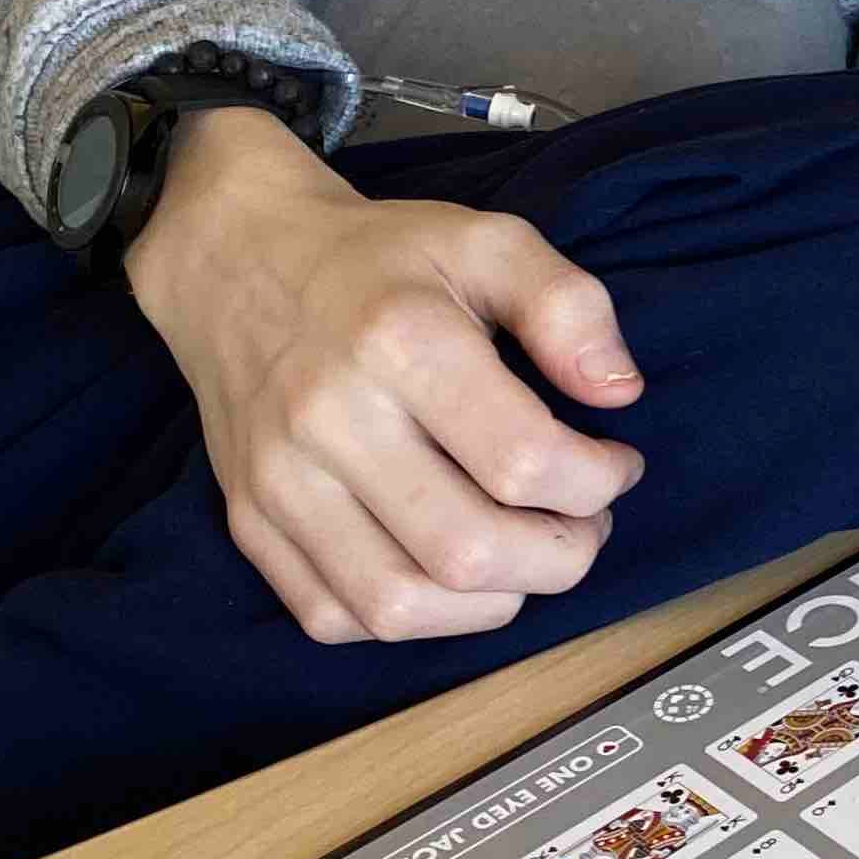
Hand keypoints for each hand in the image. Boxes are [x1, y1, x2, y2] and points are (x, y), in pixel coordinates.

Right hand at [124, 110, 646, 645]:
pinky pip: (334, 616)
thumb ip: (569, 306)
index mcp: (401, 342)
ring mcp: (279, 480)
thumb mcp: (489, 240)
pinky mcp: (248, 521)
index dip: (599, 481)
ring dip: (491, 602)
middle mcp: (328, 419)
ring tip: (526, 554)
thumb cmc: (381, 259)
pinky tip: (450, 573)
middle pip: (468, 551)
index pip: (524, 462)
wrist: (239, 263)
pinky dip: (411, 617)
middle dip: (561, 556)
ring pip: (399, 605)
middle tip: (584, 523)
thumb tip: (619, 393)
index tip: (615, 464)